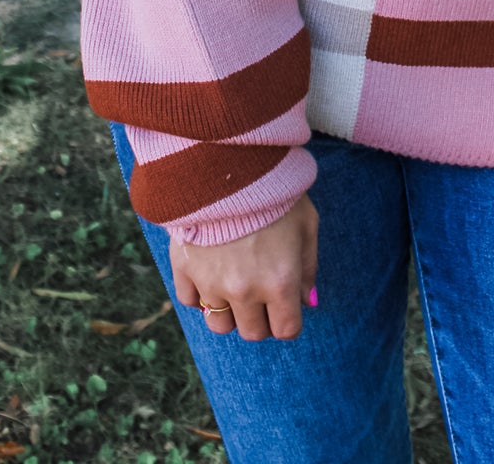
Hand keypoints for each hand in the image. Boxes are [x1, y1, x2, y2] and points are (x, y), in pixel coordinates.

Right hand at [169, 193, 318, 340]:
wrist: (226, 161)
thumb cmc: (274, 190)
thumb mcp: (307, 222)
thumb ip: (309, 266)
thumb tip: (306, 300)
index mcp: (279, 282)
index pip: (286, 330)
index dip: (288, 319)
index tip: (286, 305)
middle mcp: (244, 290)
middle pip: (252, 332)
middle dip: (260, 317)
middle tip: (261, 292)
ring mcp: (211, 283)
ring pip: (219, 325)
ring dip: (229, 311)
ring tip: (234, 284)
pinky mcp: (184, 269)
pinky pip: (190, 301)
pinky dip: (200, 293)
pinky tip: (210, 271)